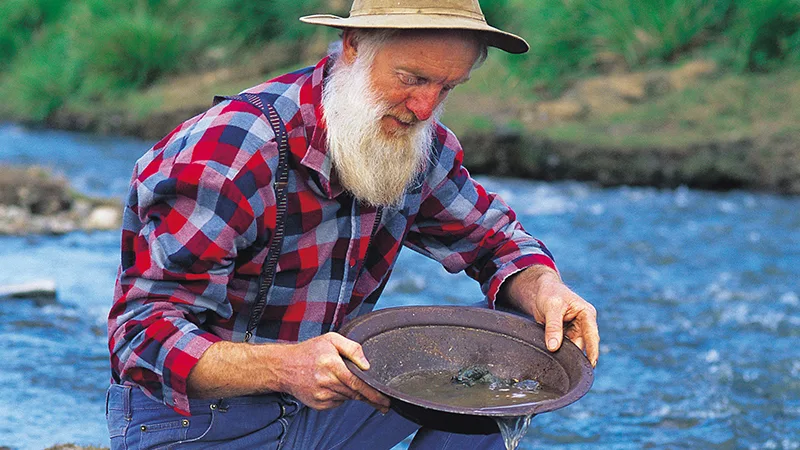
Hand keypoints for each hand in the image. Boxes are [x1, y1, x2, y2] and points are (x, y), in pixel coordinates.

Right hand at [276, 333, 390, 411]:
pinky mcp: (318, 404)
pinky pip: (337, 402)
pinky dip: (340, 396)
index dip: (374, 394)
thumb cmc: (309, 351)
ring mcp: (322, 396)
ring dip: (352, 393)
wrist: (284, 367)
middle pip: (355, 394)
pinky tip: (332, 385)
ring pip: (347, 398)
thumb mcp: (331, 340)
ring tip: (342, 381)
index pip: (358, 384)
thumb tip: (367, 365)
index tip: (386, 401)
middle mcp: (327, 382)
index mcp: (332, 365)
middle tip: (383, 402)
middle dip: (370, 398)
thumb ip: (352, 348)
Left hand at [500, 266, 599, 366]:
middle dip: (573, 355)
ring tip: (555, 359)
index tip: (591, 365)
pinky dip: (557, 350)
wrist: (539, 290)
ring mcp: (574, 330)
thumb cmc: (549, 292)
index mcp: (587, 314)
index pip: (592, 335)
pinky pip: (563, 346)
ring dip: (564, 353)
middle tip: (564, 365)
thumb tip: (553, 347)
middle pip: (581, 344)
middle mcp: (584, 323)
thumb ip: (553, 326)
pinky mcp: (565, 335)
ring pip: (571, 347)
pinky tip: (551, 355)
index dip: (593, 351)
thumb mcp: (551, 307)